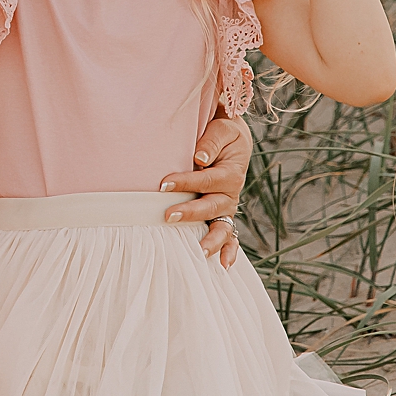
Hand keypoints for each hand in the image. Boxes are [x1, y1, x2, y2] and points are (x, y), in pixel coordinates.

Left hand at [159, 113, 251, 267]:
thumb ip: (211, 142)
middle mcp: (230, 193)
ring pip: (222, 227)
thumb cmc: (223, 132)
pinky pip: (230, 236)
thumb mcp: (222, 129)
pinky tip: (224, 266)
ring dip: (210, 240)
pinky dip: (229, 251)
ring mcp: (227, 206)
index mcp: (231, 172)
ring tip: (198, 252)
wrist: (232, 138)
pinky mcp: (223, 214)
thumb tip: (198, 158)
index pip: (206, 179)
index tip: (163, 184)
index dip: (185, 182)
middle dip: (190, 213)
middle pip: (211, 206)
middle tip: (168, 216)